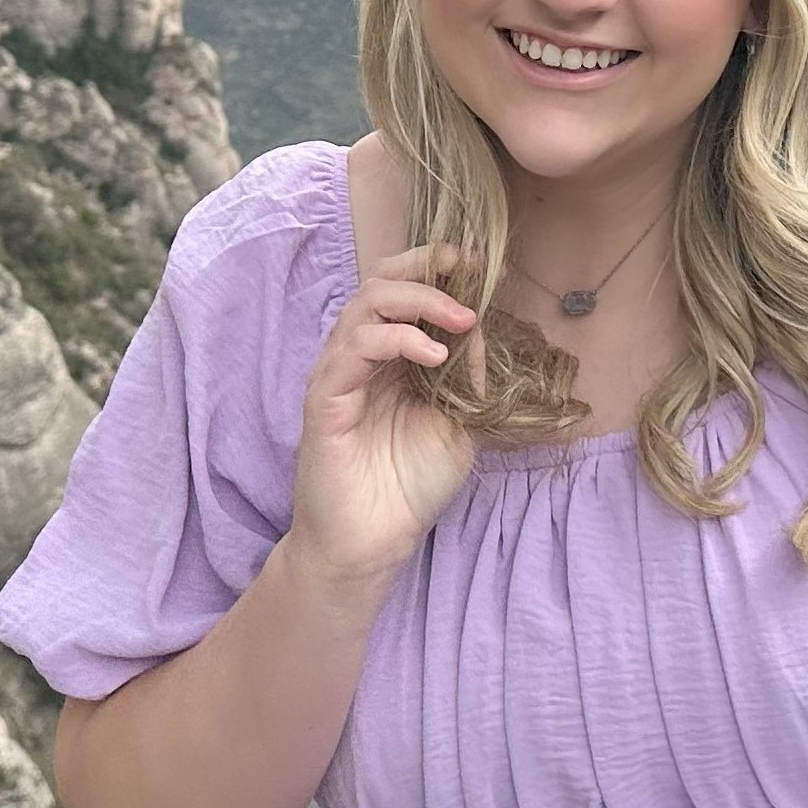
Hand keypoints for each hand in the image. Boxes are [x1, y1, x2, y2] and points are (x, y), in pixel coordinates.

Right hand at [286, 244, 481, 593]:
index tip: (475, 264)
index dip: (434, 266)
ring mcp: (338, 373)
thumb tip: (482, 331)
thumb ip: (469, 377)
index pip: (402, 288)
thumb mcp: (459, 421)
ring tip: (463, 319)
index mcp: (389, 355)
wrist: (373, 543)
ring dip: (419, 301)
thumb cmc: (410, 485)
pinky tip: (434, 354)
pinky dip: (396, 339)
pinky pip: (353, 349)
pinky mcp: (325, 399)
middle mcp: (359, 355)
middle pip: (379, 282)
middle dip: (425, 267)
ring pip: (365, 305)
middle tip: (467, 271)